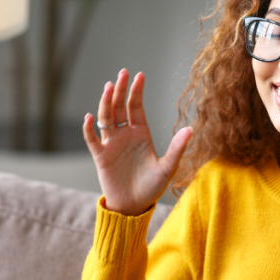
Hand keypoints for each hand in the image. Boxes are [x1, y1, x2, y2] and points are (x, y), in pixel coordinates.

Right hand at [82, 68, 192, 215]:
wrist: (134, 206)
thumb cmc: (151, 188)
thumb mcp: (167, 168)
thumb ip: (177, 148)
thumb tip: (191, 129)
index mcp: (140, 134)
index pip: (136, 107)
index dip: (136, 91)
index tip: (139, 75)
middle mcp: (124, 135)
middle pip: (119, 107)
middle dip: (121, 90)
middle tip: (122, 73)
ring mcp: (111, 144)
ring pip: (106, 118)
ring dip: (106, 103)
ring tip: (109, 87)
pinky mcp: (101, 156)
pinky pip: (92, 139)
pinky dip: (88, 128)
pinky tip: (89, 117)